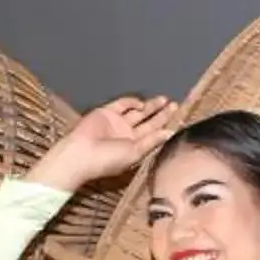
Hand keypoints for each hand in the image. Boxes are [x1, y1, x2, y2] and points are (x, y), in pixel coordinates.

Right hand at [28, 96, 178, 191]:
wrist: (81, 153)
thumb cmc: (108, 159)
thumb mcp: (134, 153)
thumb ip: (151, 141)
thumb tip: (169, 132)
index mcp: (134, 148)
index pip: (153, 134)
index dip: (165, 125)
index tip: (178, 117)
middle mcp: (127, 135)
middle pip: (148, 122)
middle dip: (160, 114)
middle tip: (174, 105)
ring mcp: (117, 123)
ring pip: (137, 112)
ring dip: (150, 106)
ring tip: (164, 100)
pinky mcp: (106, 112)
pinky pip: (122, 105)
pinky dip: (132, 102)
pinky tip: (141, 104)